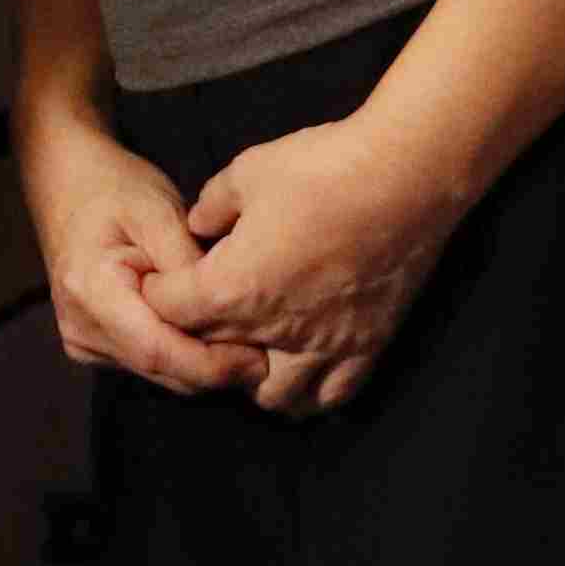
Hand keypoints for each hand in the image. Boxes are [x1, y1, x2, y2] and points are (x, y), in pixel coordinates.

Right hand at [16, 99, 258, 400]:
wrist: (69, 187)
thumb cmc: (115, 189)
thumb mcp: (158, 211)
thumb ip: (187, 264)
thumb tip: (225, 311)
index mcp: (91, 291)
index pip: (158, 350)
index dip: (213, 364)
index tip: (261, 358)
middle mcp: (80, 327)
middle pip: (162, 370)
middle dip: (216, 369)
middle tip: (266, 353)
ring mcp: (84, 342)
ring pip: (160, 375)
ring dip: (204, 367)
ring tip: (245, 341)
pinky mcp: (95, 347)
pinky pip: (150, 366)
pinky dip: (186, 357)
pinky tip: (211, 335)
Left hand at [144, 110, 468, 418]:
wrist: (405, 176)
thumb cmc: (321, 168)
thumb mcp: (247, 172)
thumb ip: (212, 205)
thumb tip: (198, 223)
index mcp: (233, 288)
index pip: (170, 311)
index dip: (159, 291)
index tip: (165, 275)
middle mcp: (274, 330)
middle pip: (215, 357)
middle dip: (201, 337)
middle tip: (207, 311)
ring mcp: (324, 345)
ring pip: (274, 397)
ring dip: (256, 378)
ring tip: (257, 348)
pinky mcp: (368, 346)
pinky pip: (333, 395)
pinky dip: (313, 390)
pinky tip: (307, 365)